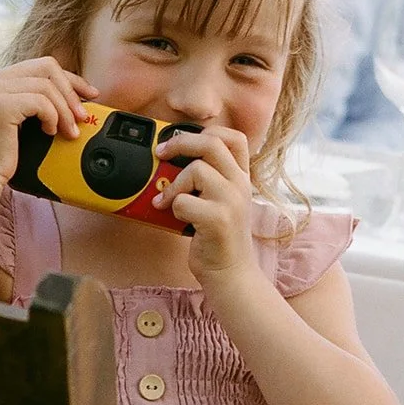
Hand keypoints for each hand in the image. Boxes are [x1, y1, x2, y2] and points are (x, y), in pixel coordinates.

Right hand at [0, 56, 96, 183]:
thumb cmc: (2, 151)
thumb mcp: (24, 119)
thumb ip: (40, 103)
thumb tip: (78, 99)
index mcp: (4, 78)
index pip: (46, 66)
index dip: (72, 79)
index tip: (91, 95)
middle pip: (49, 68)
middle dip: (72, 91)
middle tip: (83, 117)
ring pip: (48, 87)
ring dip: (65, 110)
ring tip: (68, 131)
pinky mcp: (1, 105)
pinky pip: (41, 102)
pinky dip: (52, 117)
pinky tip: (49, 132)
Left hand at [152, 126, 259, 285]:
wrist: (231, 274)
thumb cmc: (219, 237)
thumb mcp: (222, 201)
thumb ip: (209, 179)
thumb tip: (171, 158)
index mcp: (242, 177)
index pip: (234, 137)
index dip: (206, 131)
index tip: (182, 139)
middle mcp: (240, 184)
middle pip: (211, 142)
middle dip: (180, 142)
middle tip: (161, 153)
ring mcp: (232, 201)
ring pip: (195, 170)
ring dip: (173, 185)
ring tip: (165, 201)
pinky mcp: (218, 220)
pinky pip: (184, 201)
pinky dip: (173, 208)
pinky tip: (174, 218)